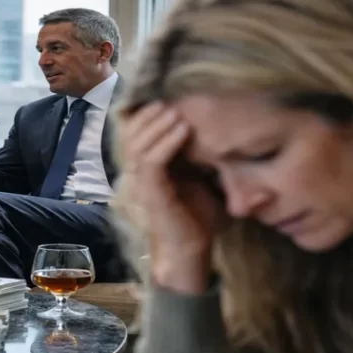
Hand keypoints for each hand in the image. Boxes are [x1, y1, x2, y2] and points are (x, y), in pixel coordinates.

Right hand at [118, 102, 222, 292]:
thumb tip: (222, 132)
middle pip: (130, 135)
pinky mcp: (152, 195)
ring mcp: (143, 185)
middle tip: (167, 101)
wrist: (190, 254)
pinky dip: (165, 143)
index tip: (167, 99)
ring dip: (156, 125)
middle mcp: (139, 175)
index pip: (135, 134)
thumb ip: (204, 159)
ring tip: (174, 111)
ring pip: (137, 145)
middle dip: (148, 115)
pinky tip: (181, 130)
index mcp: (148, 170)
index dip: (146, 115)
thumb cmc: (198, 219)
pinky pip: (151, 162)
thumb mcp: (203, 181)